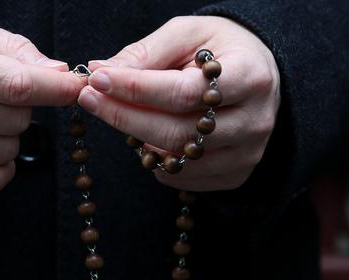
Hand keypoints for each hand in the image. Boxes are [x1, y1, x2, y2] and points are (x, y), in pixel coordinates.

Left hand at [78, 16, 280, 190]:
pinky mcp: (236, 174)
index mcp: (249, 76)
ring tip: (120, 115)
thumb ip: (146, 53)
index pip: (182, 92)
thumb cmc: (219, 49)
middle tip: (90, 99)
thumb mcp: (187, 33)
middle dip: (124, 116)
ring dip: (138, 140)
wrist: (258, 73)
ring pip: (178, 160)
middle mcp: (254, 121)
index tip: (98, 79)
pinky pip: (183, 178)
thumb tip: (101, 71)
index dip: (135, 88)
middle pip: (177, 131)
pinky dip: (157, 161)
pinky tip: (147, 137)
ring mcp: (247, 153)